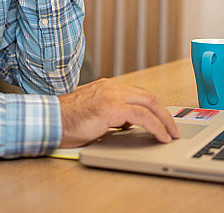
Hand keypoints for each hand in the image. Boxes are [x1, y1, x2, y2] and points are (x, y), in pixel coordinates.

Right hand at [58, 78, 180, 147]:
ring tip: (171, 135)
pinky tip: (161, 136)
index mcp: (107, 87)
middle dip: (165, 113)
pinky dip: (156, 126)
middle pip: (149, 96)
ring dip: (165, 121)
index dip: (154, 108)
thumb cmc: (66, 121)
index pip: (138, 94)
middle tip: (173, 128)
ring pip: (150, 103)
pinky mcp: (111, 107)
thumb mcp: (94, 115)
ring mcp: (112, 95)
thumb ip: (111, 115)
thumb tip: (128, 125)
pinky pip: (143, 116)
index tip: (163, 120)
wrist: (49, 121)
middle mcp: (111, 87)